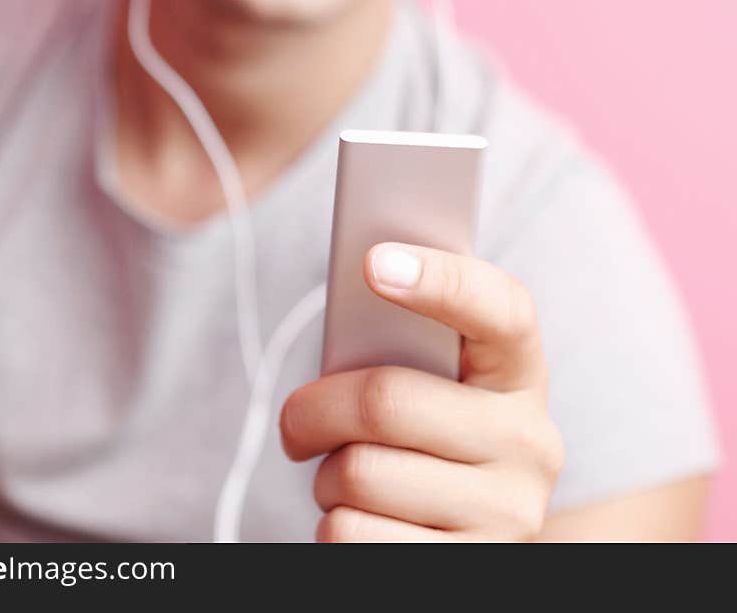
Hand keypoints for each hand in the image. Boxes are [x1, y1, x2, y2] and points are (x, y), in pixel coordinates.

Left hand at [279, 242, 564, 541]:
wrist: (467, 528)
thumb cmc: (427, 429)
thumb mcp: (432, 379)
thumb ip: (402, 338)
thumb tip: (365, 277)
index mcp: (519, 371)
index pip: (499, 308)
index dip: (439, 280)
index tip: (374, 262)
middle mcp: (529, 440)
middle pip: (384, 399)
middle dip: (314, 409)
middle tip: (298, 421)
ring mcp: (508, 512)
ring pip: (359, 473)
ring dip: (326, 477)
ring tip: (347, 476)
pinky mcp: (471, 567)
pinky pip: (353, 536)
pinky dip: (334, 525)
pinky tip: (363, 518)